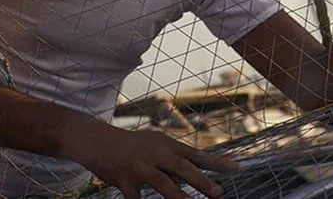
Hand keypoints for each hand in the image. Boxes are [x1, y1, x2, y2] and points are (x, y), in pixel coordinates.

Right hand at [66, 125, 234, 198]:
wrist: (95, 140)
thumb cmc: (131, 145)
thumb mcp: (155, 143)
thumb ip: (178, 156)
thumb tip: (205, 168)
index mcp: (165, 144)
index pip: (195, 153)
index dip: (216, 162)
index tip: (237, 169)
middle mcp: (154, 153)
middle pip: (182, 167)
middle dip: (202, 181)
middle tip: (219, 193)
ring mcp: (139, 167)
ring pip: (163, 184)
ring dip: (180, 198)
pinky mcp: (124, 181)